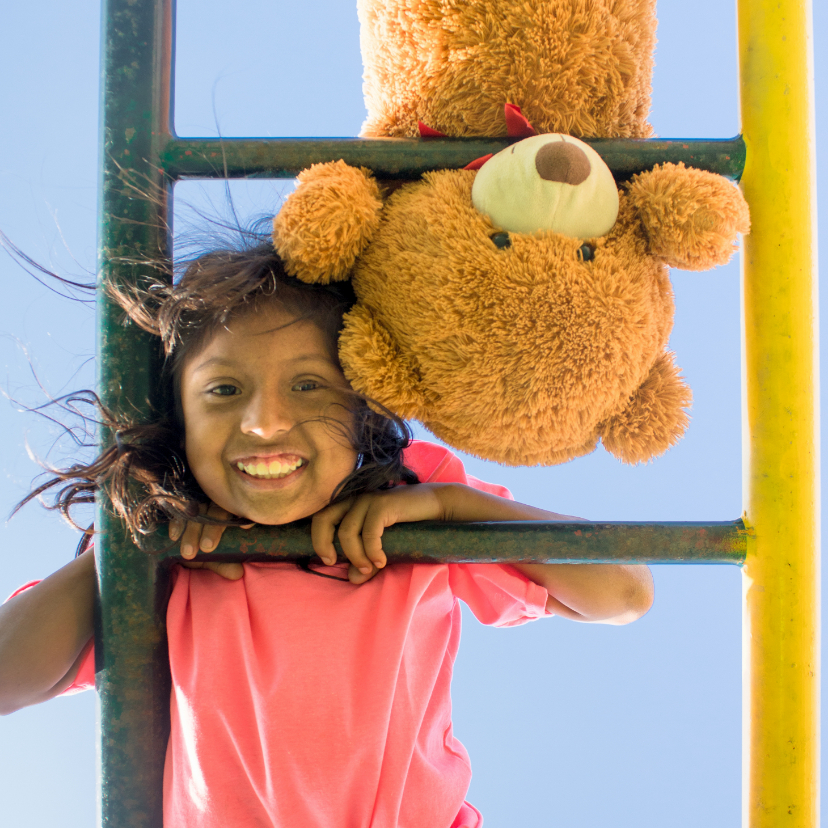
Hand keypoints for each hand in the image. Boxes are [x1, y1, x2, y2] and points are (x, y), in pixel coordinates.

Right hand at [169, 503, 252, 580]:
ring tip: (188, 552)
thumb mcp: (213, 560)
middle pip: (217, 511)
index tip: (245, 528)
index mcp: (228, 514)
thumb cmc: (202, 550)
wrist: (181, 547)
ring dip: (192, 532)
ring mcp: (197, 503)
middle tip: (207, 548)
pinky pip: (178, 513)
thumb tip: (237, 573)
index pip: (238, 512)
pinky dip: (177, 524)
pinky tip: (174, 536)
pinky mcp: (178, 506)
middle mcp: (214, 504)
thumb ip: (224, 565)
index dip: (243, 516)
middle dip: (212, 530)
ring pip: (197, 511)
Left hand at [311, 485, 444, 583]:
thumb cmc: (408, 525)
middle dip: (323, 543)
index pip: (321, 517)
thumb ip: (366, 561)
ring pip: (347, 531)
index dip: (318, 538)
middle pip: (324, 519)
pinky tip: (381, 561)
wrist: (435, 506)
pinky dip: (372, 551)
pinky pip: (369, 533)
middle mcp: (355, 499)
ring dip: (355, 555)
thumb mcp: (383, 546)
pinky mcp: (383, 505)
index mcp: (350, 505)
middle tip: (332, 562)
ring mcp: (369, 500)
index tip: (328, 560)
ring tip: (367, 568)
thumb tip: (352, 578)